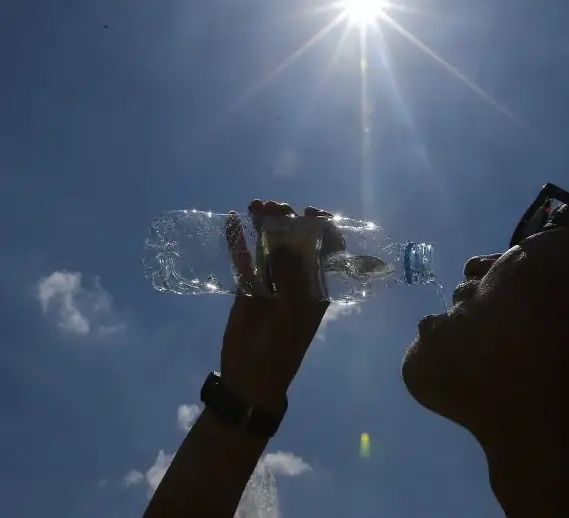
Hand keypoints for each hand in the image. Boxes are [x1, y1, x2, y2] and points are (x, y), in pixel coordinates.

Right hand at [221, 201, 343, 412]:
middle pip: (296, 241)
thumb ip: (291, 276)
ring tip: (255, 205)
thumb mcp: (293, 312)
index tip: (312, 211)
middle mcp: (296, 279)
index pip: (326, 250)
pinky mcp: (246, 287)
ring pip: (269, 245)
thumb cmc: (282, 346)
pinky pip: (243, 259)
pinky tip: (230, 221)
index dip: (323, 228)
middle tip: (276, 206)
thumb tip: (288, 243)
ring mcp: (270, 281)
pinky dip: (237, 241)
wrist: (251, 375)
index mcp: (316, 286)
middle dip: (289, 220)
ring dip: (264, 224)